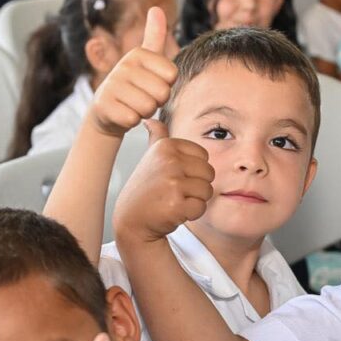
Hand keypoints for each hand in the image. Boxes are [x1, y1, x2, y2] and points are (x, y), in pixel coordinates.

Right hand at [89, 6, 177, 137]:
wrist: (107, 111)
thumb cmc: (134, 85)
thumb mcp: (145, 60)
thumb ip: (154, 36)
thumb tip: (156, 8)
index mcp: (138, 54)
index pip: (172, 75)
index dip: (166, 85)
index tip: (152, 84)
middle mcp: (123, 65)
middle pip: (162, 93)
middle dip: (156, 101)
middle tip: (142, 97)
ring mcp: (112, 85)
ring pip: (148, 107)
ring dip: (144, 112)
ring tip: (132, 105)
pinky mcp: (105, 106)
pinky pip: (134, 119)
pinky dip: (131, 121)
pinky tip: (123, 114)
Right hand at [112, 118, 214, 242]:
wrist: (131, 220)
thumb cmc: (145, 190)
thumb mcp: (149, 158)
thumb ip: (157, 137)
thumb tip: (151, 120)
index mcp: (166, 146)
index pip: (204, 156)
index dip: (194, 171)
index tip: (174, 177)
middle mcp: (169, 160)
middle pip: (209, 173)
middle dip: (197, 186)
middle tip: (175, 192)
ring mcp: (172, 182)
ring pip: (207, 190)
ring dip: (194, 200)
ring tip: (174, 201)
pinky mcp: (176, 204)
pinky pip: (201, 207)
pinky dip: (191, 214)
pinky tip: (174, 212)